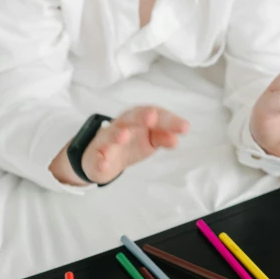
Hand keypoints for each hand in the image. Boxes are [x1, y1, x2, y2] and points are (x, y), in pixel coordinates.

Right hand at [50, 106, 189, 185]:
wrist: (102, 158)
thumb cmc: (130, 144)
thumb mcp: (150, 140)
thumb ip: (162, 137)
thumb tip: (176, 139)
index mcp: (137, 120)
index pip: (153, 114)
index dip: (168, 120)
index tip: (184, 127)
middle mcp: (121, 126)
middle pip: (130, 118)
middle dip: (140, 116)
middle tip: (152, 117)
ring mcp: (106, 141)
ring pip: (110, 135)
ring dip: (116, 135)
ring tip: (123, 137)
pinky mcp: (95, 157)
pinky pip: (97, 158)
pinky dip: (100, 161)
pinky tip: (104, 164)